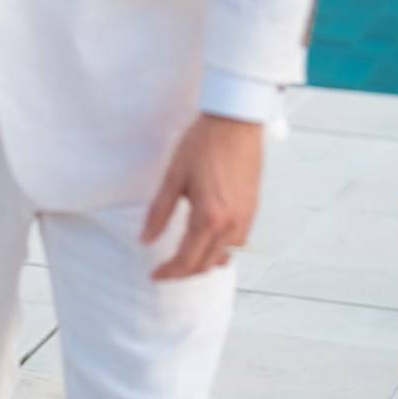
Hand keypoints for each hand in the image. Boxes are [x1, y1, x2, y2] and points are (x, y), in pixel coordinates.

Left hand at [140, 112, 262, 279]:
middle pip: (206, 264)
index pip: (187, 260)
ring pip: (224, 256)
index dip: (169, 272)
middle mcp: (231, 225)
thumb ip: (159, 212)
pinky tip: (207, 238)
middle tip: (165, 269)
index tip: (155, 276)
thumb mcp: (173, 176)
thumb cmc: (203, 144)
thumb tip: (145, 240)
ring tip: (183, 256)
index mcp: (209, 217)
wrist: (235, 122)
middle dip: (184, 272)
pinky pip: (236, 243)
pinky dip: (220, 249)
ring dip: (203, 262)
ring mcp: (245, 219)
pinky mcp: (252, 211)